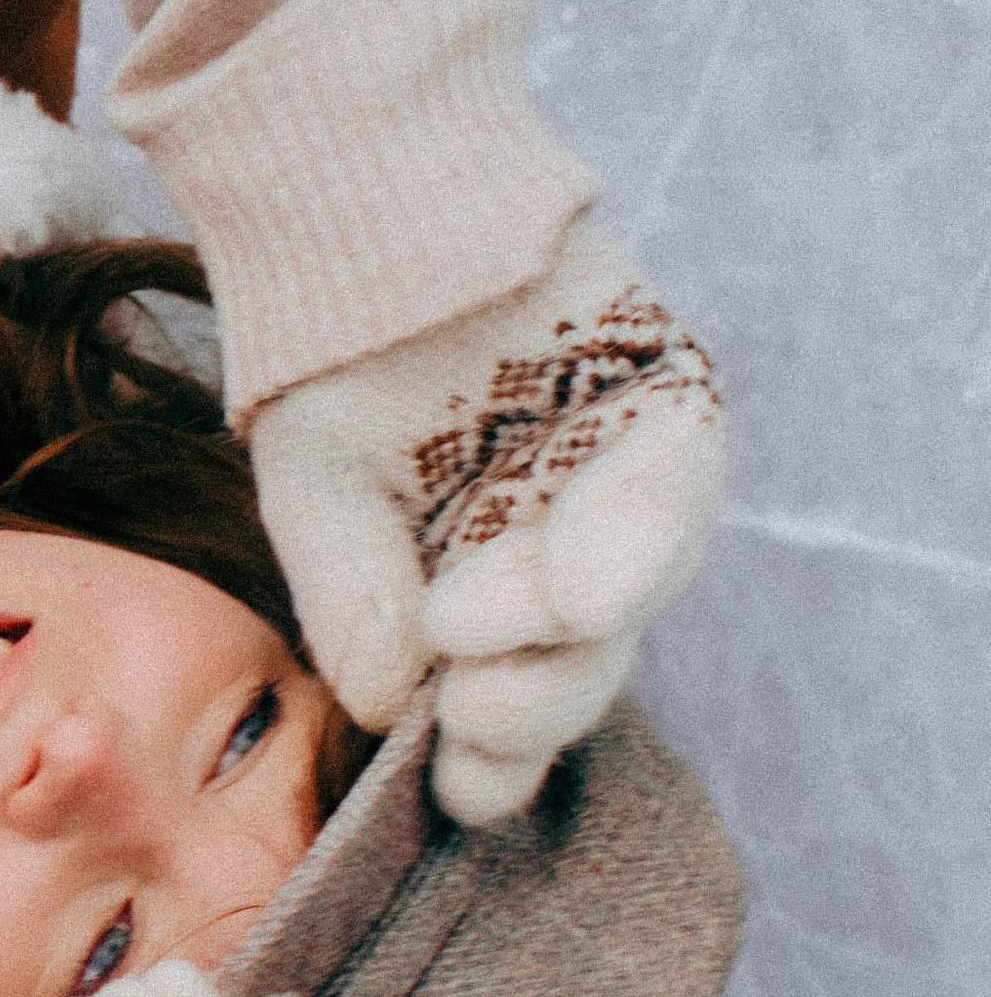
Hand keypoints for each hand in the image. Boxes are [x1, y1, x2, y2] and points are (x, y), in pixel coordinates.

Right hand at [244, 217, 726, 824]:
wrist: (360, 210)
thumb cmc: (330, 365)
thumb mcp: (314, 494)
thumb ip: (350, 598)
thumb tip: (386, 701)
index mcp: (478, 601)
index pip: (510, 710)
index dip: (497, 761)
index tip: (462, 786)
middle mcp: (567, 557)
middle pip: (587, 668)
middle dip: (537, 704)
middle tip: (473, 709)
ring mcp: (627, 485)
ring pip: (642, 589)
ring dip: (574, 625)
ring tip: (495, 618)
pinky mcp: (671, 405)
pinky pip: (681, 479)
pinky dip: (638, 531)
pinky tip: (575, 576)